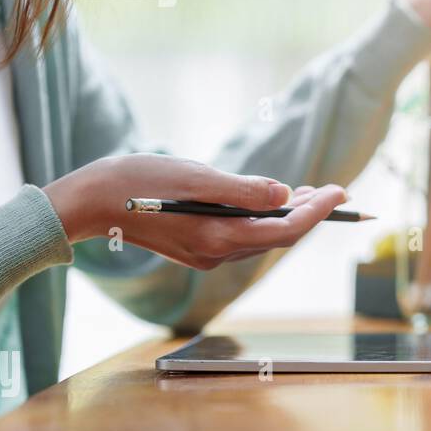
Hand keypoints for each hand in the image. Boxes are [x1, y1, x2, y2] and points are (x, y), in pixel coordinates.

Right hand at [42, 154, 346, 270]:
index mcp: (219, 238)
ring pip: (261, 236)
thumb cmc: (138, 182)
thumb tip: (284, 194)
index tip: (341, 192)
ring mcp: (206, 254)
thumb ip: (243, 189)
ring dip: (288, 215)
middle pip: (278, 236)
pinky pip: (242, 236)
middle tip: (336, 192)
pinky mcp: (196, 247)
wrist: (88, 202)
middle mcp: (216, 253)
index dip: (319, 211)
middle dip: (310, 214)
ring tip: (310, 193)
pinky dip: (263, 218)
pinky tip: (270, 201)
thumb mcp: (196, 177)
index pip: (287, 229)